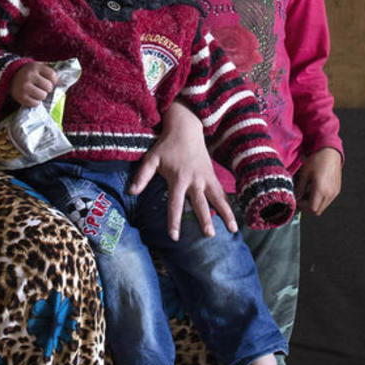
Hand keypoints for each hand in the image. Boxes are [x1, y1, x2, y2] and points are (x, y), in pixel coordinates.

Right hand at [8, 61, 55, 108]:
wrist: (10, 76)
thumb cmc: (29, 73)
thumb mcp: (37, 67)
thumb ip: (48, 72)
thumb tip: (62, 83)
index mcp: (35, 67)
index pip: (52, 75)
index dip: (54, 81)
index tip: (50, 82)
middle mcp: (29, 76)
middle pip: (48, 87)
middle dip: (48, 89)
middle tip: (43, 88)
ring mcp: (24, 86)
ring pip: (43, 95)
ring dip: (42, 96)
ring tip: (38, 93)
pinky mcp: (20, 97)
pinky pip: (35, 103)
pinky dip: (36, 102)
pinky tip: (33, 97)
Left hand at [128, 103, 236, 239]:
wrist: (186, 128)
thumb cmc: (166, 145)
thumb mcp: (152, 158)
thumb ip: (142, 176)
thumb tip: (131, 192)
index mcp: (178, 179)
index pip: (175, 204)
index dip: (174, 220)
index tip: (175, 236)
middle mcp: (194, 180)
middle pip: (200, 203)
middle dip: (205, 219)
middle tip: (209, 235)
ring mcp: (206, 178)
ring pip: (218, 198)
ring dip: (226, 214)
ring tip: (233, 229)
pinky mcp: (213, 176)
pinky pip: (222, 192)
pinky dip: (229, 204)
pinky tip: (234, 218)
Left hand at [297, 148, 342, 214]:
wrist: (330, 152)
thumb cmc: (317, 160)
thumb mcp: (304, 173)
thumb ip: (300, 188)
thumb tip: (297, 197)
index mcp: (321, 190)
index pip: (312, 209)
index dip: (303, 207)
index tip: (298, 199)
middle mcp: (329, 193)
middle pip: (318, 211)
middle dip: (308, 207)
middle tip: (301, 198)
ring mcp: (334, 192)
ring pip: (323, 207)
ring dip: (314, 204)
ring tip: (308, 192)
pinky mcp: (337, 190)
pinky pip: (328, 201)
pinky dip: (321, 199)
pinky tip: (315, 189)